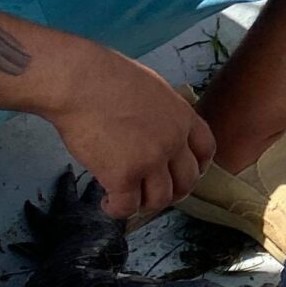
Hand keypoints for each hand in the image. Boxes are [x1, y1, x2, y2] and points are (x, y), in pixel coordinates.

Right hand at [41, 47, 218, 219]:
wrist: (80, 82)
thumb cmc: (106, 77)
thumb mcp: (152, 88)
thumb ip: (163, 113)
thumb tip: (158, 128)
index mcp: (183, 116)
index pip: (206, 151)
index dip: (196, 168)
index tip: (181, 174)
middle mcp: (173, 141)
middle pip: (187, 181)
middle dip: (172, 192)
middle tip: (151, 193)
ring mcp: (150, 160)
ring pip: (160, 200)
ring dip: (144, 204)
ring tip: (127, 197)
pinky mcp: (123, 176)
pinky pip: (127, 207)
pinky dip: (116, 209)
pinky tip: (106, 202)